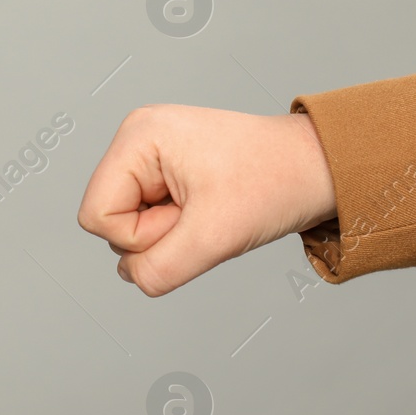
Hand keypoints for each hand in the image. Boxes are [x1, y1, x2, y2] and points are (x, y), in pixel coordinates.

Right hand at [77, 105, 336, 295]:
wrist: (317, 168)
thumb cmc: (275, 183)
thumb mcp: (214, 237)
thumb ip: (160, 269)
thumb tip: (133, 277)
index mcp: (138, 137)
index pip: (97, 216)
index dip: (139, 237)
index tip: (187, 219)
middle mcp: (137, 138)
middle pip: (110, 219)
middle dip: (157, 233)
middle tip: (204, 212)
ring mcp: (150, 153)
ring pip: (129, 222)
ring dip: (170, 231)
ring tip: (210, 208)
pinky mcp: (166, 169)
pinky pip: (149, 216)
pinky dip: (179, 225)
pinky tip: (207, 208)